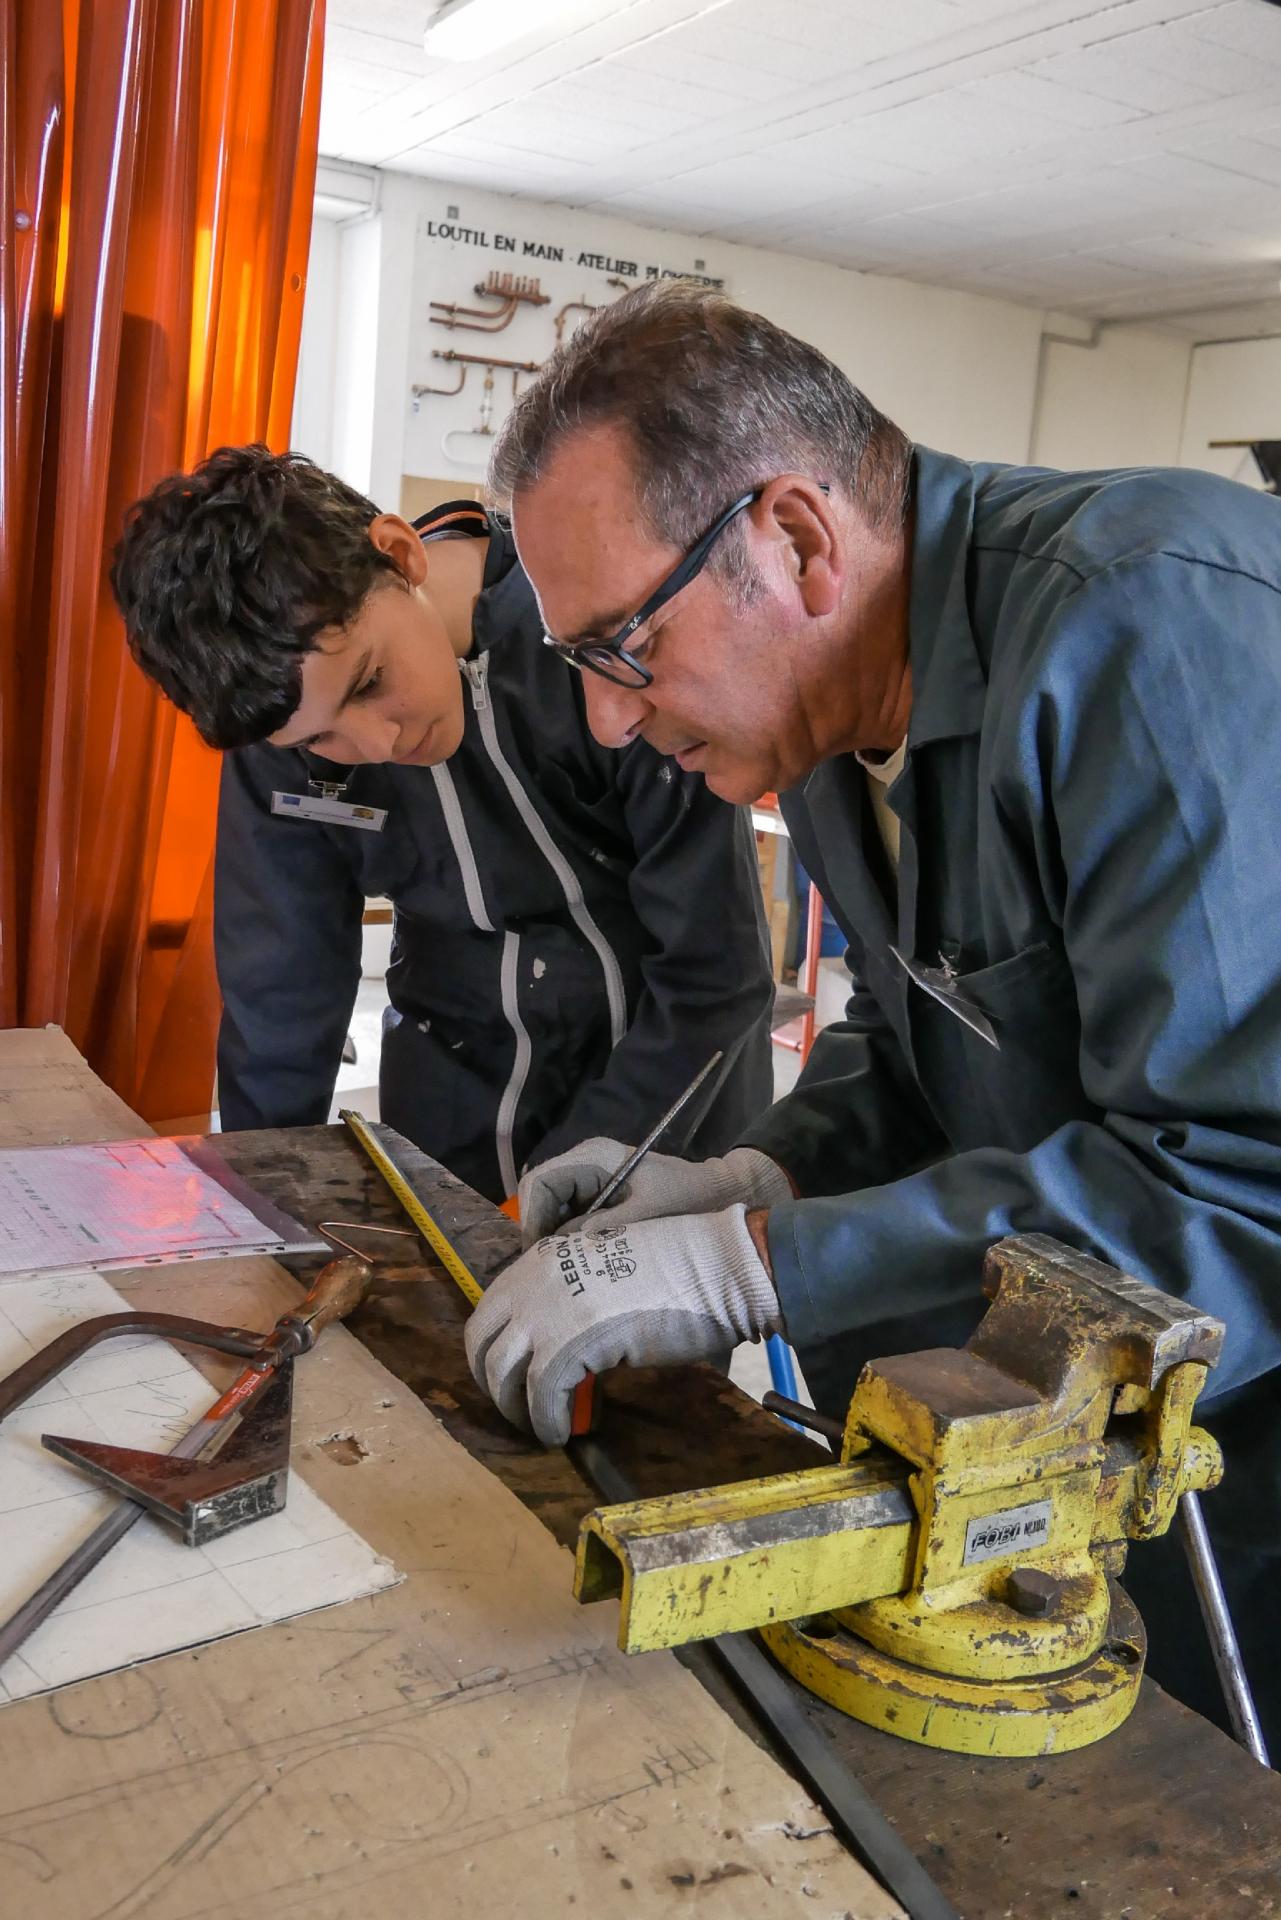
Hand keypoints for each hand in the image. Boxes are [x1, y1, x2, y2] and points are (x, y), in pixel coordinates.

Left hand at [465, 1207, 782, 1445]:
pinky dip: (546, 1421)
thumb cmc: (681, 1270)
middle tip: (520, 1409)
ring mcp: (550, 1309)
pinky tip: (562, 1433)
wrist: (718, 1266)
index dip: (493, 1354)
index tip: (514, 1381)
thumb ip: (574, 1298)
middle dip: (494, 1384)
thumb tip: (562, 1346)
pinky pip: (542, 1395)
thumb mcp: (608, 1273)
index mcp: (543, 1259)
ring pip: (502, 1372)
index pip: (489, 1313)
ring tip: (541, 1425)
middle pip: (482, 1344)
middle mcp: (535, 1279)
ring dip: (516, 1408)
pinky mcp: (574, 1340)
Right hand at [517, 1138, 791, 1246]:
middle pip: (541, 1192)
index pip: (542, 1180)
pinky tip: (571, 1257)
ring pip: (551, 1204)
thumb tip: (565, 1245)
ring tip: (554, 1266)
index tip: (536, 1251)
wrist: (714, 1191)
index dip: (532, 1215)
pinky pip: (569, 1211)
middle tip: (541, 1265)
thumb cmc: (684, 1196)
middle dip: (538, 1227)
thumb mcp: (646, 1213)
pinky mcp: (598, 1192)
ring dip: (550, 1233)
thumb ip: (606, 1226)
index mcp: (594, 1156)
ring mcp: (590, 1176)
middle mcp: (585, 1161)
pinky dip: (565, 1234)